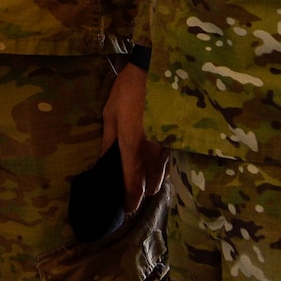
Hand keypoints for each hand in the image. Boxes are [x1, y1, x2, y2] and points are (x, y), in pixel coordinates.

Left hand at [100, 64, 166, 213]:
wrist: (159, 70)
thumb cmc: (129, 90)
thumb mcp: (111, 113)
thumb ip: (109, 141)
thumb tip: (103, 163)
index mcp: (132, 146)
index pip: (133, 184)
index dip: (130, 200)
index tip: (126, 210)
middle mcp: (153, 152)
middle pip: (152, 185)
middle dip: (143, 193)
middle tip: (132, 195)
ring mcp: (168, 146)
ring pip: (163, 174)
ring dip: (153, 181)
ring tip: (142, 182)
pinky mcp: (178, 139)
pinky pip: (169, 162)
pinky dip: (161, 168)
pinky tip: (153, 165)